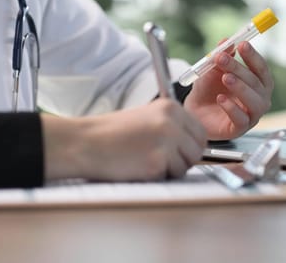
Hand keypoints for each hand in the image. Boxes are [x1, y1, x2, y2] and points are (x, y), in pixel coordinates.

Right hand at [41, 99, 206, 180]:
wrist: (85, 142)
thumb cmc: (111, 134)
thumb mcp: (146, 119)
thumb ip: (172, 127)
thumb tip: (194, 147)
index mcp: (171, 107)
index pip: (200, 132)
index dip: (191, 146)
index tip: (178, 151)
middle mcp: (172, 122)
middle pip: (197, 150)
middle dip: (184, 159)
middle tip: (161, 160)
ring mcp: (166, 141)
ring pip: (186, 166)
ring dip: (169, 170)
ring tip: (144, 160)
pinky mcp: (157, 161)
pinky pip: (169, 176)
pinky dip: (156, 176)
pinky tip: (137, 166)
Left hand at [183, 41, 273, 139]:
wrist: (193, 112)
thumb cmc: (208, 91)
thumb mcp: (212, 70)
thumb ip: (220, 56)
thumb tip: (226, 41)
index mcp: (257, 83)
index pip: (261, 69)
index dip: (253, 56)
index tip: (242, 44)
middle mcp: (259, 99)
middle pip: (256, 83)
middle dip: (239, 68)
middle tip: (223, 58)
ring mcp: (251, 115)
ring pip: (254, 102)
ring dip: (240, 87)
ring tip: (225, 78)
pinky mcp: (239, 129)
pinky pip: (241, 119)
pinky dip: (231, 108)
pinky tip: (220, 99)